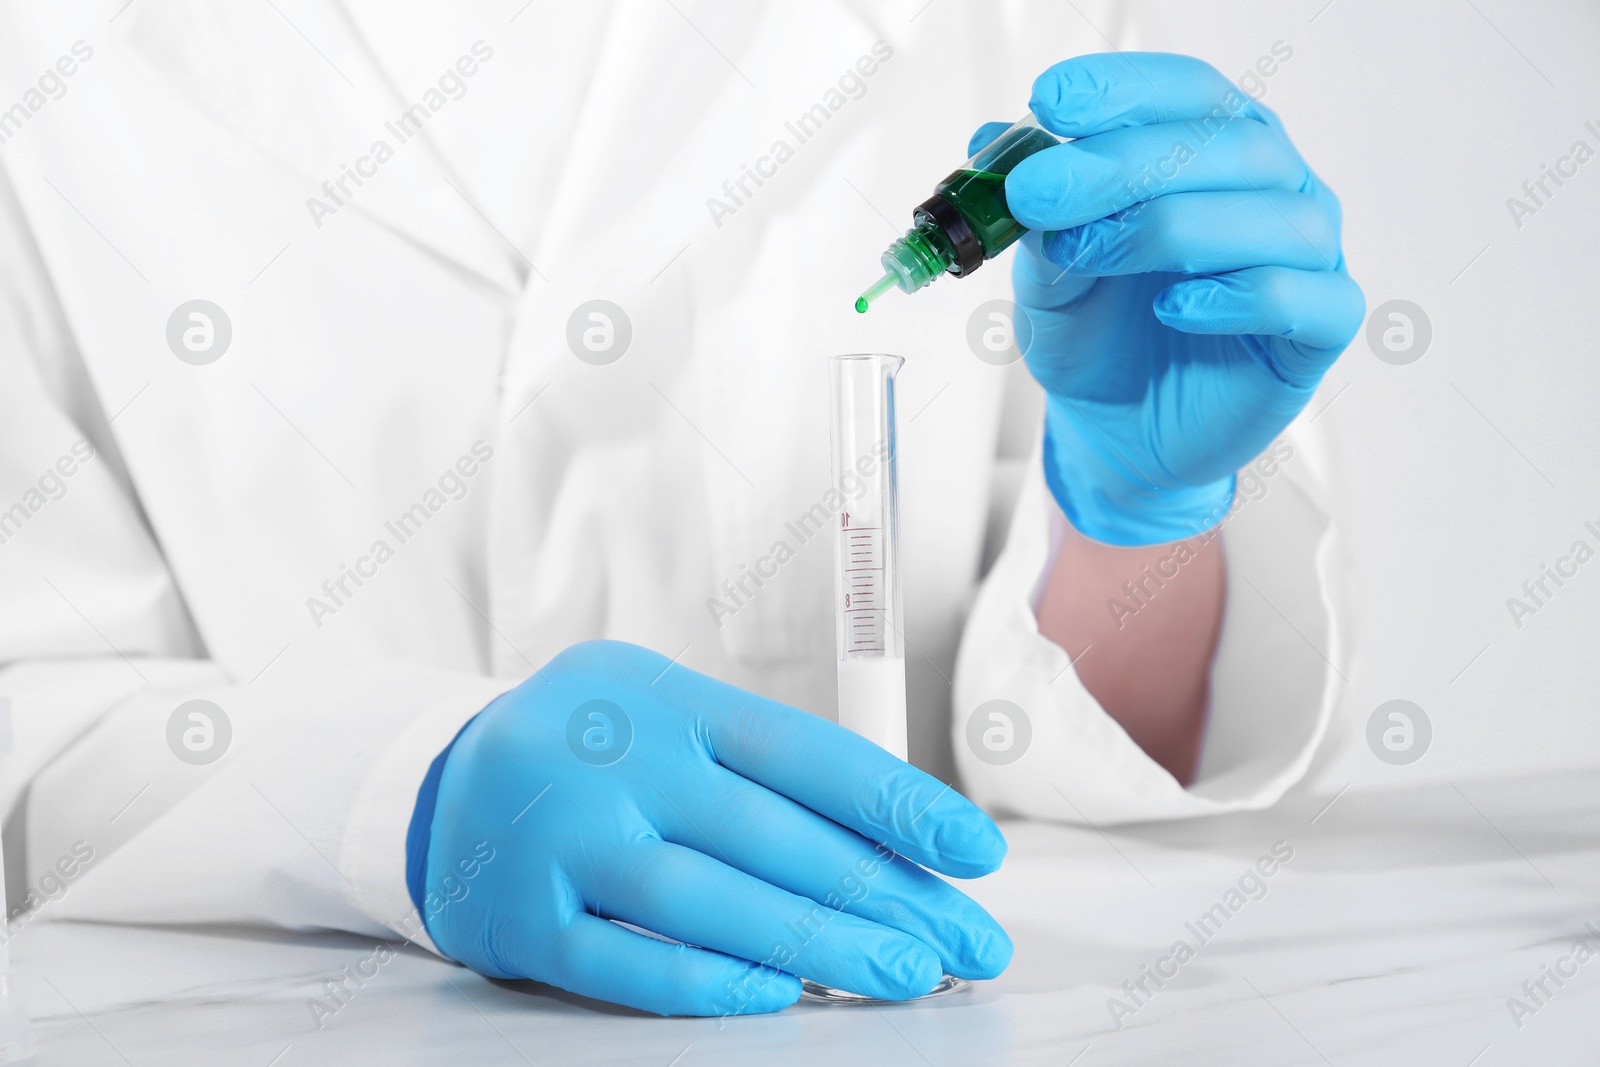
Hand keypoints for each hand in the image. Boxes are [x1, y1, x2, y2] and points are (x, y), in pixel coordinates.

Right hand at [417, 641, 1010, 1015]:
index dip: (897, 803)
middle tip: (964, 941)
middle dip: (881, 892)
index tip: (975, 851)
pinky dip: (700, 980)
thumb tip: (889, 847)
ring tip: (900, 975)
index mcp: (667, 699)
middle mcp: (617, 757)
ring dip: (815, 943)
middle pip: (770, 833)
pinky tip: (775, 994)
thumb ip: (757, 772)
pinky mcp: (519, 914)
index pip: (804, 751)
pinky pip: (620, 959)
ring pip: (705, 897)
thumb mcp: (667, 718)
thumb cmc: (594, 753)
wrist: (442, 783)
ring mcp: (562, 835)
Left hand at [979, 52, 1364, 545]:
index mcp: (1213, 145)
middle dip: (1119, 163)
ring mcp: (1306, 254)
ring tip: (1086, 255)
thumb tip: (993, 144)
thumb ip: (1035, 216)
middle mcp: (1273, 185)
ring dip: (1166, 228)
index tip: (1049, 101)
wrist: (1117, 431)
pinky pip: (1301, 297)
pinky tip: (1174, 309)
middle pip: (1225, 144)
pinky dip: (1236, 296)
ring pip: (1269, 216)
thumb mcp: (1046, 271)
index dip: (1122, 89)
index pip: (1186, 90)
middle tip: (1035, 193)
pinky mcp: (1319, 329)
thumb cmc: (1096, 334)